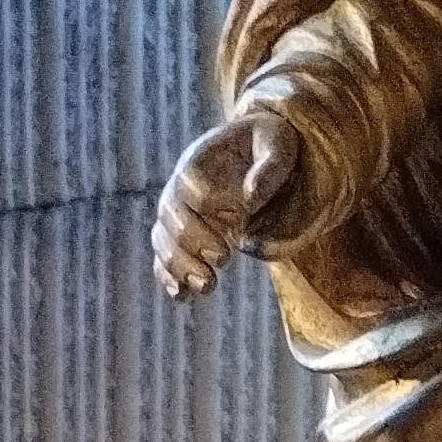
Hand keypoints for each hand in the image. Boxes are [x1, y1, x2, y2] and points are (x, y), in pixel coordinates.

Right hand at [153, 116, 297, 299]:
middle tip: (225, 258)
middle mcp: (180, 188)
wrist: (258, 158)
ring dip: (180, 267)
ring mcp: (178, 215)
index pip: (188, 183)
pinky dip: (170, 279)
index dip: (207, 202)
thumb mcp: (278, 144)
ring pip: (163, 242)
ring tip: (208, 286)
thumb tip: (249, 198)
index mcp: (198, 160)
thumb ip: (269, 166)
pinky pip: (165, 260)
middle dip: (193, 241)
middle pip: (169, 216)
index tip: (239, 217)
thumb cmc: (268, 146)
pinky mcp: (183, 238)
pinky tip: (183, 296)